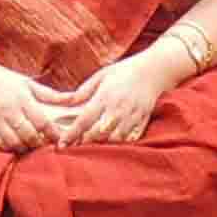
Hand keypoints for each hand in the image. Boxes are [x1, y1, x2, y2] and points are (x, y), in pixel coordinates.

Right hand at [0, 53, 55, 152]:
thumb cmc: (4, 79)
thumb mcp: (27, 83)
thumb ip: (50, 94)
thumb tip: (74, 98)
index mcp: (21, 98)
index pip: (42, 122)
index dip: (53, 134)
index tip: (59, 138)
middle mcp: (8, 110)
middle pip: (29, 135)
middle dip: (39, 143)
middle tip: (44, 144)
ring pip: (14, 143)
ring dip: (25, 147)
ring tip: (30, 144)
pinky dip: (8, 147)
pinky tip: (14, 144)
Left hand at [41, 52, 174, 144]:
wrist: (154, 70)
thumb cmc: (125, 71)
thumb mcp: (101, 75)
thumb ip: (83, 91)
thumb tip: (66, 103)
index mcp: (104, 97)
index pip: (84, 120)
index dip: (71, 134)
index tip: (62, 144)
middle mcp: (117, 109)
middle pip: (98, 134)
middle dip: (85, 142)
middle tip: (75, 146)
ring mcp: (131, 116)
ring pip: (114, 139)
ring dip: (102, 144)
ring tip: (93, 146)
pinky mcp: (142, 121)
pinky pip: (129, 139)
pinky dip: (119, 143)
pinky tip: (112, 142)